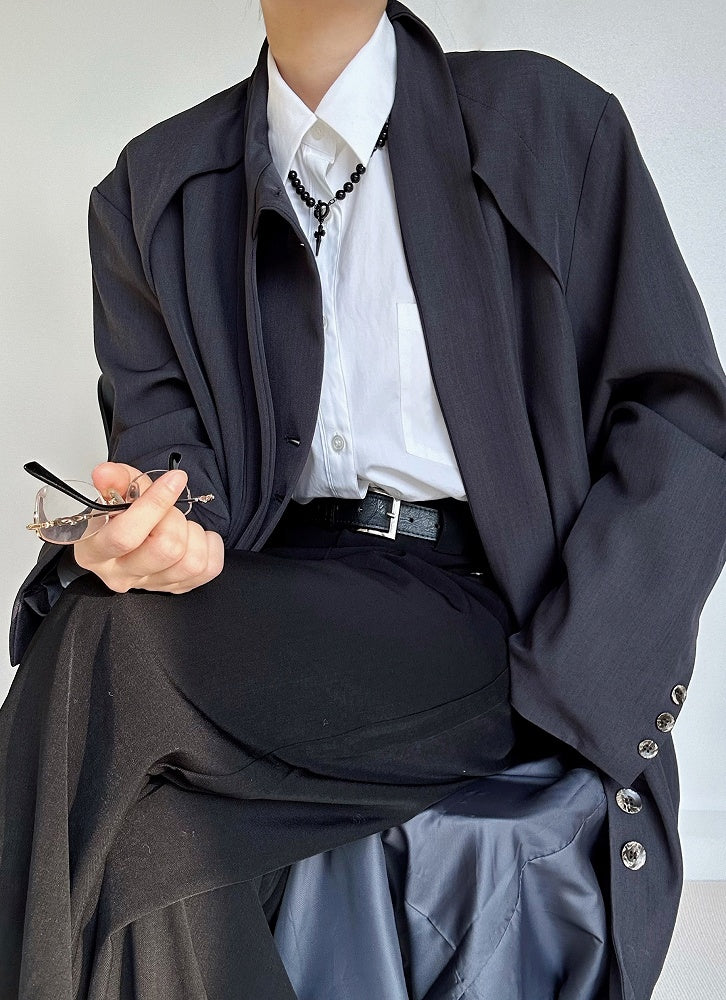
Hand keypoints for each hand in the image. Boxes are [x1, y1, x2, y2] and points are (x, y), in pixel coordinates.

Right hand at [71, 461, 224, 593]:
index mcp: (95, 552)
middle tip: (169, 510)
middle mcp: (120, 574)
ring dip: (193, 533)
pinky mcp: (176, 588)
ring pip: (191, 562)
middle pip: (166, 549)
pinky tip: (196, 537)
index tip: (174, 479)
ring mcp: (149, 584)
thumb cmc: (121, 516)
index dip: (155, 505)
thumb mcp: (116, 492)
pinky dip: (211, 546)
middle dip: (175, 519)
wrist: (129, 536)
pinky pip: (209, 568)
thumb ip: (115, 479)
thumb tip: (106, 473)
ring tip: (180, 525)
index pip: (126, 536)